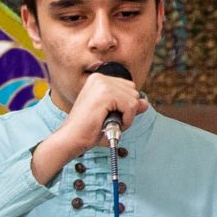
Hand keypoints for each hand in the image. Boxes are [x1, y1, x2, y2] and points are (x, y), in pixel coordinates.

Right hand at [29, 68, 147, 184]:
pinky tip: (111, 124)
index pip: (128, 87)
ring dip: (126, 117)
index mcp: (98, 79)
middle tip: (109, 121)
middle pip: (133, 91)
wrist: (71, 138)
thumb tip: (145, 103)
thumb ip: (129, 107)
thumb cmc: (88, 130)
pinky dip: (126, 120)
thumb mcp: (112, 116)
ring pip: (134, 99)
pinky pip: (131, 107)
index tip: (109, 115)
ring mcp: (102, 84)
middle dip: (127, 110)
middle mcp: (100, 78)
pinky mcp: (106, 94)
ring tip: (108, 123)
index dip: (125, 106)